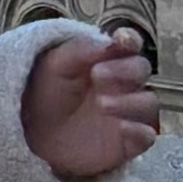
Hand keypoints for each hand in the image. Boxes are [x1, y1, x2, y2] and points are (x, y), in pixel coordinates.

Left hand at [22, 30, 160, 181]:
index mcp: (108, 59)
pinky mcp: (129, 141)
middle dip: (124, 70)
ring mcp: (128, 113)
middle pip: (141, 69)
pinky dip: (139, 131)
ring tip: (101, 104)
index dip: (130, 40)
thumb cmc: (47, 92)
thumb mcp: (55, 64)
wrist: (34, 135)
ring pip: (148, 102)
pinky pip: (146, 136)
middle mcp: (124, 83)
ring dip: (130, 101)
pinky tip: (122, 128)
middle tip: (97, 75)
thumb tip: (110, 41)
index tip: (122, 40)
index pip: (130, 44)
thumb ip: (81, 50)